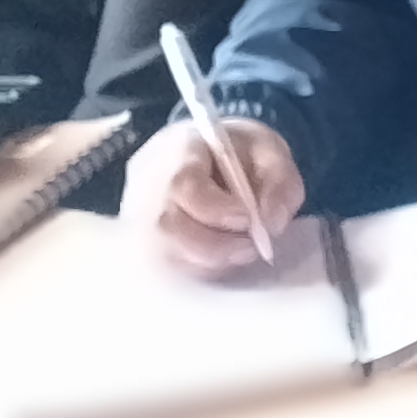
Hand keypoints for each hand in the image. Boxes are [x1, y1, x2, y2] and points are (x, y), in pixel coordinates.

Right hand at [120, 111, 306, 278]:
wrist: (209, 155)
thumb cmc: (239, 151)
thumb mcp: (270, 152)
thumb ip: (279, 183)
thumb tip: (270, 223)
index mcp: (179, 148)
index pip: (184, 185)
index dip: (217, 210)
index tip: (249, 220)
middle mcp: (148, 181)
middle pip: (165, 226)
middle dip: (214, 247)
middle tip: (250, 247)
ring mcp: (138, 212)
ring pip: (162, 252)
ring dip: (208, 262)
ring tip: (240, 252)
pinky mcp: (141, 238)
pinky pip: (163, 264)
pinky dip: (197, 269)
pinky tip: (221, 260)